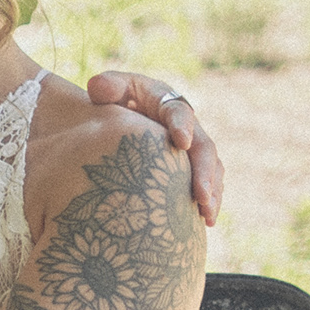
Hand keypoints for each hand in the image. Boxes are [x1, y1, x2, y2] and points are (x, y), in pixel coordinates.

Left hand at [87, 71, 222, 224]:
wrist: (120, 115)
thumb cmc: (113, 101)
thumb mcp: (109, 89)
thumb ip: (106, 87)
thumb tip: (97, 86)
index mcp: (166, 101)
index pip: (178, 111)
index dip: (182, 125)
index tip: (182, 142)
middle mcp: (186, 124)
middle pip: (203, 146)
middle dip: (203, 171)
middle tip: (200, 195)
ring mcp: (192, 146)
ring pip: (211, 167)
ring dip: (211, 191)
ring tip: (207, 215)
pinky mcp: (191, 166)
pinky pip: (207, 182)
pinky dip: (209, 201)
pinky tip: (206, 223)